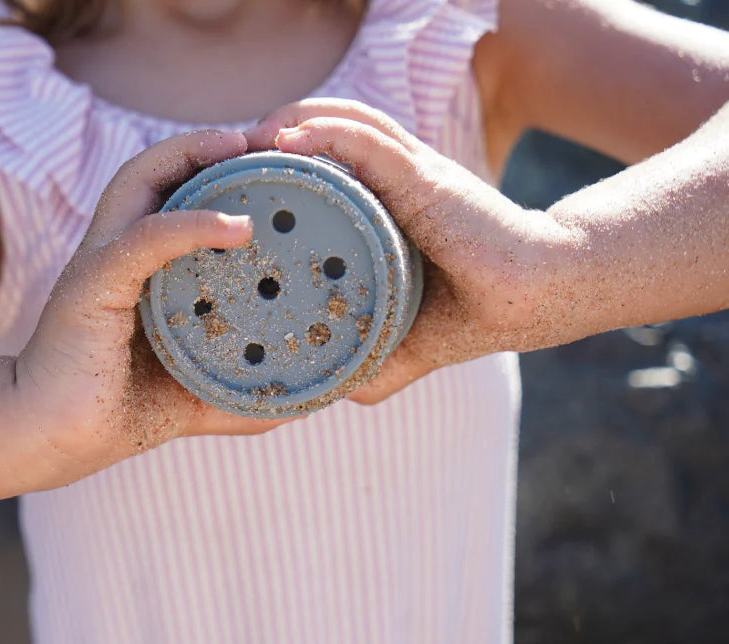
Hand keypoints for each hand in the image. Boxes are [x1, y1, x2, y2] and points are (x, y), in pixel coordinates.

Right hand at [15, 130, 300, 482]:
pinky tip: (236, 226)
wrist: (47, 438)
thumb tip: (305, 400)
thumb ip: (242, 389)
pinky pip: (143, 240)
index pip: (176, 195)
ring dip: (194, 155)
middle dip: (211, 145)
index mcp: (138, 267)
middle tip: (269, 141)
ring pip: (140, 180)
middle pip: (157, 169)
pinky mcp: (90, 285)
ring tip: (245, 147)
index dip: (221, 170)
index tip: (277, 167)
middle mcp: (117, 251)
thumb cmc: (114, 412)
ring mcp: (100, 262)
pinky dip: (190, 225)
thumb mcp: (193, 393)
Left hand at [245, 99, 573, 403]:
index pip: (324, 163)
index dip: (279, 162)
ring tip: (247, 139)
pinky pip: (369, 144)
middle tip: (228, 158)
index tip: (234, 184)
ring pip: (342, 123)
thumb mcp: (410, 340)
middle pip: (324, 131)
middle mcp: (394, 181)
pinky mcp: (426, 179)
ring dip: (290, 121)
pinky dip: (327, 135)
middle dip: (272, 134)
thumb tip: (332, 395)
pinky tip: (288, 141)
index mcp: (386, 207)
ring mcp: (410, 174)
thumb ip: (374, 361)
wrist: (541, 297)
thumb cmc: (480, 311)